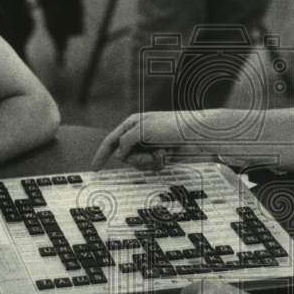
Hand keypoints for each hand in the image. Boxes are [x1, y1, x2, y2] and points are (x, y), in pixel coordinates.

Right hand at [91, 111, 209, 170]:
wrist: (198, 134)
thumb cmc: (172, 126)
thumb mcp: (144, 130)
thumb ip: (126, 141)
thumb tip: (119, 154)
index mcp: (132, 124)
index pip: (111, 141)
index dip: (102, 154)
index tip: (95, 169)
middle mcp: (139, 135)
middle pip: (125, 156)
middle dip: (137, 159)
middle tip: (150, 156)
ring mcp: (150, 146)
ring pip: (138, 163)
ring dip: (150, 161)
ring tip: (163, 153)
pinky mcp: (160, 155)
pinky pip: (151, 166)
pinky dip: (159, 163)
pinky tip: (169, 155)